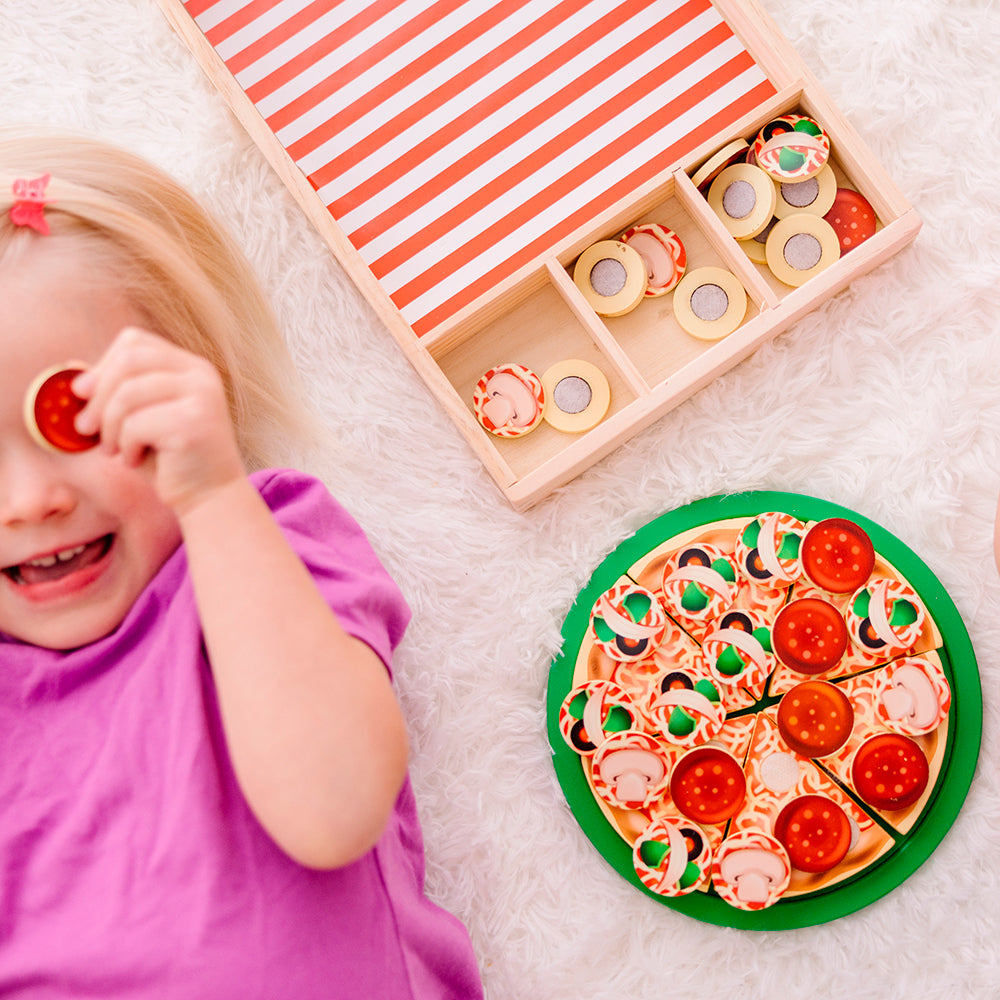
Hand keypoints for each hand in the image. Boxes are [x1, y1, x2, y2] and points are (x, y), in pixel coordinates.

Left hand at [73, 327, 245, 514]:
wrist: (210, 497)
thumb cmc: (171, 460)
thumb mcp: (139, 420)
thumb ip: (114, 392)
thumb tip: (72, 369)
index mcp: (190, 366)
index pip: (134, 341)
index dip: (101, 366)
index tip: (83, 396)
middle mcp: (201, 374)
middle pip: (127, 361)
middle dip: (98, 397)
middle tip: (87, 429)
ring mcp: (202, 396)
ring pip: (127, 394)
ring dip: (109, 428)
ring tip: (114, 451)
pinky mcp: (195, 422)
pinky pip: (136, 424)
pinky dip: (125, 446)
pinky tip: (134, 460)